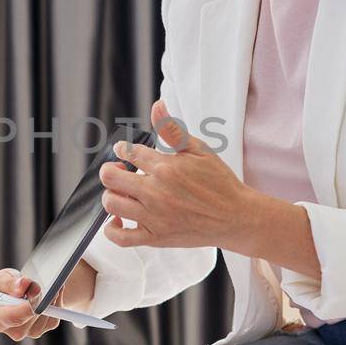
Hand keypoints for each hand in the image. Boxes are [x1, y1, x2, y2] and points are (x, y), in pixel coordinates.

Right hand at [0, 263, 95, 341]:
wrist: (17, 293)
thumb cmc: (5, 286)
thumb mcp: (2, 278)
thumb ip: (9, 282)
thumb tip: (23, 286)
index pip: (13, 317)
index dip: (26, 306)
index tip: (36, 291)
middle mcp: (13, 331)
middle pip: (32, 317)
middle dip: (41, 298)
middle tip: (45, 283)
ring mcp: (30, 332)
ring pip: (45, 316)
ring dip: (50, 298)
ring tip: (48, 285)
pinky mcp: (43, 329)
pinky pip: (53, 317)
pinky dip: (55, 303)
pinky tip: (51, 293)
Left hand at [100, 99, 260, 251]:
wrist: (235, 217)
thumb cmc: (219, 183)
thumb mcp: (200, 150)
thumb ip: (173, 129)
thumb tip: (157, 106)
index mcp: (166, 168)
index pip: (129, 152)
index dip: (122, 149)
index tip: (124, 151)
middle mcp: (156, 193)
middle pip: (111, 177)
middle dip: (110, 169)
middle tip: (119, 169)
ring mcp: (154, 217)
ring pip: (111, 204)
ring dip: (111, 194)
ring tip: (122, 191)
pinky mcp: (155, 238)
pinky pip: (120, 238)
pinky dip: (111, 228)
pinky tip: (118, 218)